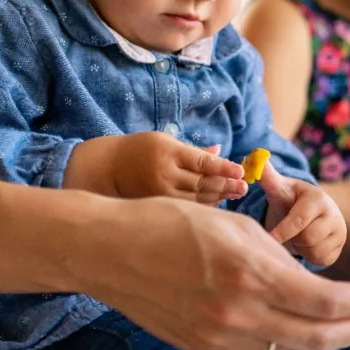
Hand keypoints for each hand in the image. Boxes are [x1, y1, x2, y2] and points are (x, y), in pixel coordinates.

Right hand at [63, 132, 247, 203]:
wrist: (105, 167)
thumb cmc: (139, 149)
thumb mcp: (165, 141)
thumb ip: (193, 150)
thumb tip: (219, 151)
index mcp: (168, 152)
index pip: (202, 162)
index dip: (224, 168)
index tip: (240, 171)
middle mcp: (165, 173)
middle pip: (203, 182)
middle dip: (226, 185)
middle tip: (244, 187)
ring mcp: (160, 191)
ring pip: (197, 197)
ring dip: (219, 196)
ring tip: (236, 194)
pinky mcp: (156, 205)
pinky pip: (186, 207)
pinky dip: (204, 205)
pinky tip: (218, 203)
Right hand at [76, 196, 349, 349]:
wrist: (112, 251)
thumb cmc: (175, 224)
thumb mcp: (241, 227)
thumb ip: (283, 260)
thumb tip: (315, 285)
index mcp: (250, 276)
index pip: (329, 302)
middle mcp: (238, 316)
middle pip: (322, 335)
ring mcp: (221, 340)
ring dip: (338, 336)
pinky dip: (300, 343)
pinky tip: (319, 328)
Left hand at [259, 162, 346, 266]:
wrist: (312, 212)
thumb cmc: (291, 200)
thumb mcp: (280, 188)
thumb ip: (267, 175)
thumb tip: (253, 154)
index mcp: (317, 198)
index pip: (298, 221)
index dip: (281, 232)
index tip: (268, 238)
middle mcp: (334, 213)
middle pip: (307, 239)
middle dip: (293, 238)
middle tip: (289, 231)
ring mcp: (341, 231)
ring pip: (314, 251)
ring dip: (301, 248)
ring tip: (298, 235)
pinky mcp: (340, 247)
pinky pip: (321, 260)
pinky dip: (310, 256)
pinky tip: (306, 245)